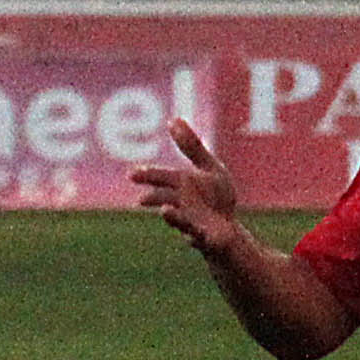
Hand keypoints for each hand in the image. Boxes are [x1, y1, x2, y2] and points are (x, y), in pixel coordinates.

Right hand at [129, 117, 246, 253]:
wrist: (228, 232)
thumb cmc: (215, 198)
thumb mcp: (208, 168)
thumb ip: (191, 146)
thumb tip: (173, 119)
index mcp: (183, 187)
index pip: (164, 178)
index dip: (149, 176)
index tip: (131, 174)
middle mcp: (185, 206)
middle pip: (168, 199)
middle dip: (156, 197)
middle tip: (139, 199)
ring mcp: (195, 224)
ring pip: (182, 221)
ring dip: (174, 217)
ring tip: (165, 211)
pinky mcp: (208, 240)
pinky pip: (202, 239)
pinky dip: (196, 238)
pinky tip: (191, 239)